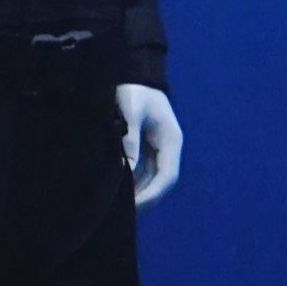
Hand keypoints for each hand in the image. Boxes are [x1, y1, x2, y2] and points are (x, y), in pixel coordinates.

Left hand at [117, 84, 182, 206]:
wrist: (133, 71)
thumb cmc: (134, 89)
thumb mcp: (131, 111)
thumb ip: (130, 137)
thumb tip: (127, 166)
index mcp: (171, 141)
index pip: (167, 177)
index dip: (152, 195)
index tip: (134, 207)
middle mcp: (167, 148)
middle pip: (160, 182)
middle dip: (144, 199)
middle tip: (121, 214)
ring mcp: (157, 147)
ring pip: (150, 178)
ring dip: (137, 192)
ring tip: (117, 207)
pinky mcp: (145, 145)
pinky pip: (141, 170)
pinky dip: (131, 181)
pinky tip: (116, 190)